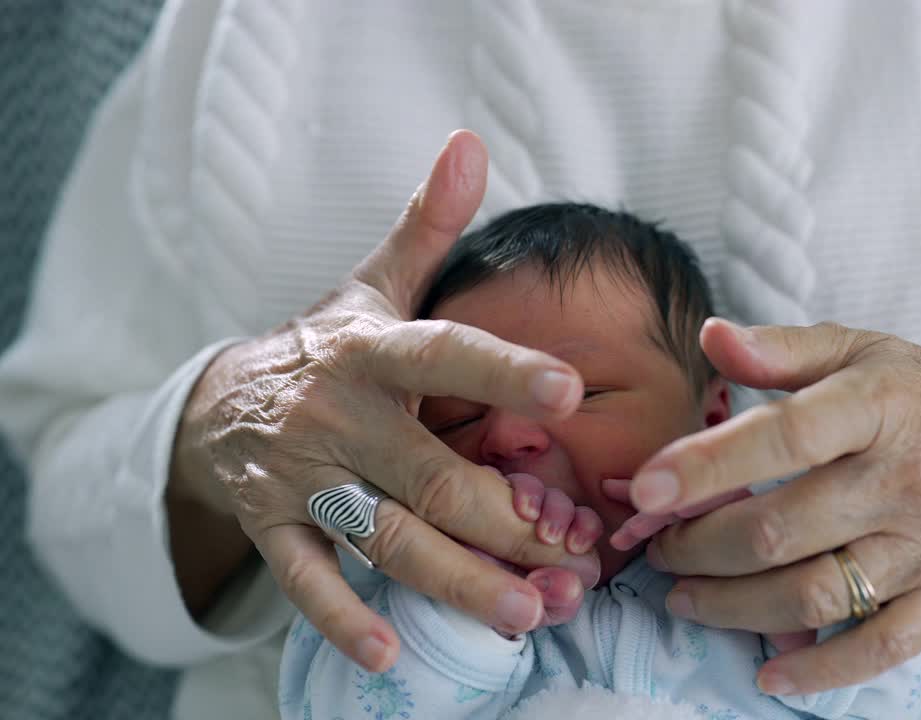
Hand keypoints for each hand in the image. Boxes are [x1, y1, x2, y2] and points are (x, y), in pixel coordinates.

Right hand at [169, 131, 599, 672]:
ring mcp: (300, 477)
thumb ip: (428, 227)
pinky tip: (389, 655)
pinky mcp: (274, 526)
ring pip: (385, 535)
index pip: (443, 354)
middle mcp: (336, 415)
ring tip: (525, 616)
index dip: (503, 368)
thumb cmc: (326, 345)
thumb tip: (470, 143)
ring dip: (455, 580)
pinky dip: (342, 619)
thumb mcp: (370, 283)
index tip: (570, 387)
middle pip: (429, 474)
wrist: (217, 402)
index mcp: (371, 350)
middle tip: (575, 558)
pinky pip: (306, 580)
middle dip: (503, 520)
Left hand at [626, 319, 920, 693]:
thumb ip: (782, 348)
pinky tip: (769, 672)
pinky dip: (822, 670)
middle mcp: (908, 477)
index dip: (709, 465)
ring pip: (817, 594)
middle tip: (657, 548)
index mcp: (879, 405)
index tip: (643, 489)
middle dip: (700, 547)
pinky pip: (882, 646)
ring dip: (735, 607)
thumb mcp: (861, 350)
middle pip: (784, 530)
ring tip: (686, 597)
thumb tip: (711, 336)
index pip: (786, 436)